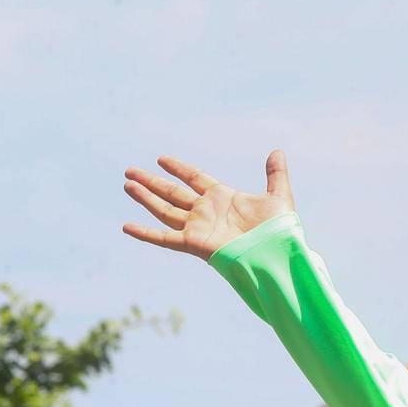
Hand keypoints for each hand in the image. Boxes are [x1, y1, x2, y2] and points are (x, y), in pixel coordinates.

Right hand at [122, 151, 294, 260]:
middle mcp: (207, 212)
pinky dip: (146, 233)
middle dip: (152, 182)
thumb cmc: (280, 231)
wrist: (277, 255)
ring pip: (165, 210)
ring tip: (127, 184)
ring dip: (146, 198)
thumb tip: (277, 151)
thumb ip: (275, 175)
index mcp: (223, 198)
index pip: (195, 178)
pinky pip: (165, 238)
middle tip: (130, 171)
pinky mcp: (194, 243)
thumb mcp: (279, 197)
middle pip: (172, 193)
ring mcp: (199, 228)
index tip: (161, 159)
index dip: (178, 168)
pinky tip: (127, 226)